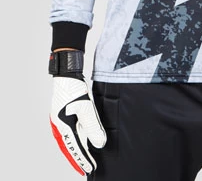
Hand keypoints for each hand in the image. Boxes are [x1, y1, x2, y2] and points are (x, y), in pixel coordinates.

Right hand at [49, 49, 106, 175]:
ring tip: (82, 160)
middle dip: (78, 159)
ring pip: (67, 142)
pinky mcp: (62, 116)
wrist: (67, 74)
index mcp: (63, 127)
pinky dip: (73, 141)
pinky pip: (68, 134)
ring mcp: (59, 122)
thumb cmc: (74, 89)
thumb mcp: (87, 108)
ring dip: (75, 151)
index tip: (90, 169)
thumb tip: (99, 144)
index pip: (75, 148)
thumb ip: (93, 127)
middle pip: (69, 148)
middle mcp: (59, 127)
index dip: (83, 159)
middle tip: (86, 169)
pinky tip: (79, 142)